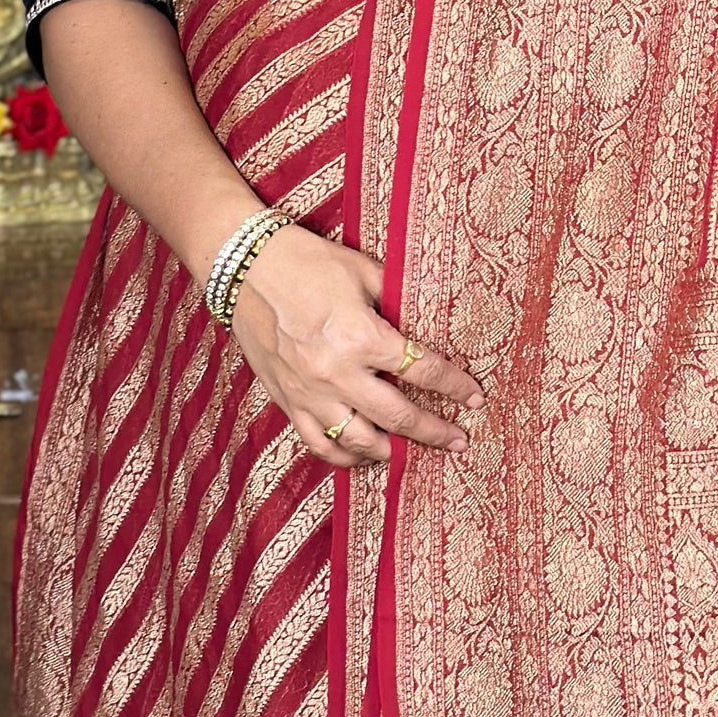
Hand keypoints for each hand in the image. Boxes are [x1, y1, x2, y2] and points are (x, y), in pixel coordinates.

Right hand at [227, 222, 484, 467]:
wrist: (243, 266)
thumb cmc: (307, 261)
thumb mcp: (363, 271)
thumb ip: (399, 300)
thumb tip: (431, 323)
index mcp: (360, 336)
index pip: (422, 370)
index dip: (454, 386)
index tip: (474, 398)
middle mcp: (335, 372)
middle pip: (397, 416)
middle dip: (434, 431)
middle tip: (459, 441)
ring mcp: (308, 392)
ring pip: (357, 441)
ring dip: (391, 451)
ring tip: (412, 454)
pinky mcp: (286, 400)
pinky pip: (318, 443)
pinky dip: (344, 456)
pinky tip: (363, 455)